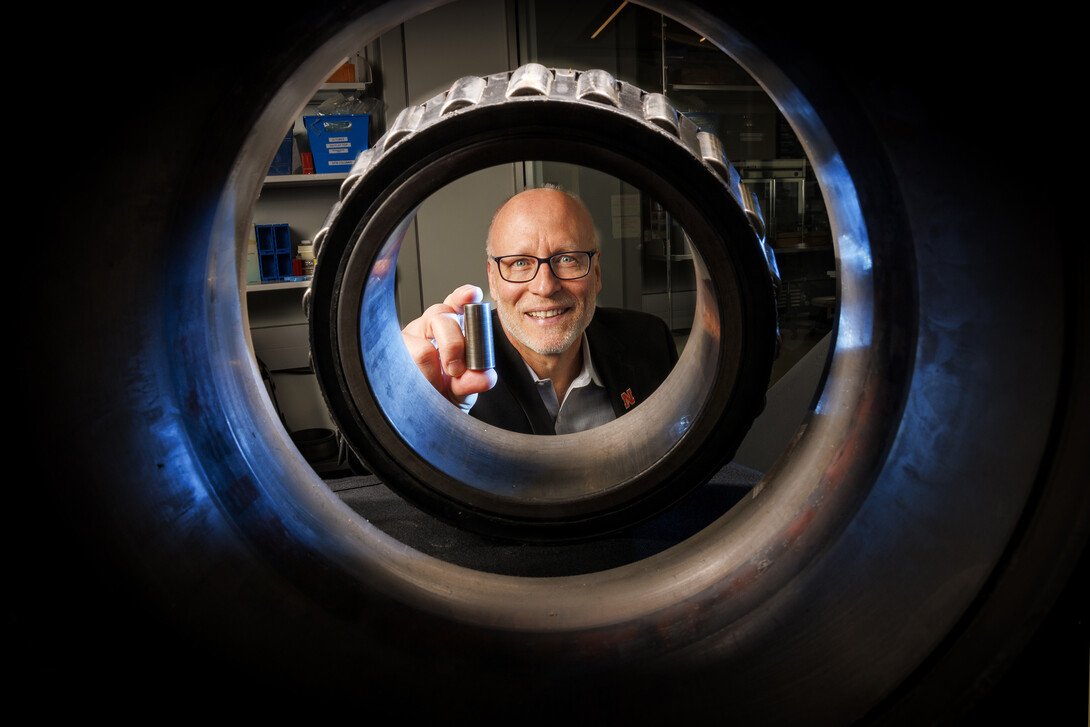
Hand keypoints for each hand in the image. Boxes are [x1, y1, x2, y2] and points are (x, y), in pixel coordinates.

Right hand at [401, 284, 497, 410]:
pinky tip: (422, 387)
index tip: (472, 296)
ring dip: (435, 375)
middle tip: (456, 370)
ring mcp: (408, 338)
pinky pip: (406, 369)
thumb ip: (474, 380)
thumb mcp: (464, 388)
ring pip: (423, 350)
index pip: (456, 302)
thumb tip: (485, 377)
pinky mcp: (390, 355)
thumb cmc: (443, 394)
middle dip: (454, 346)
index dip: (463, 296)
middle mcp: (428, 326)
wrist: (422, 415)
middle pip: (441, 318)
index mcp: (451, 325)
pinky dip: (420, 383)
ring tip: (436, 387)